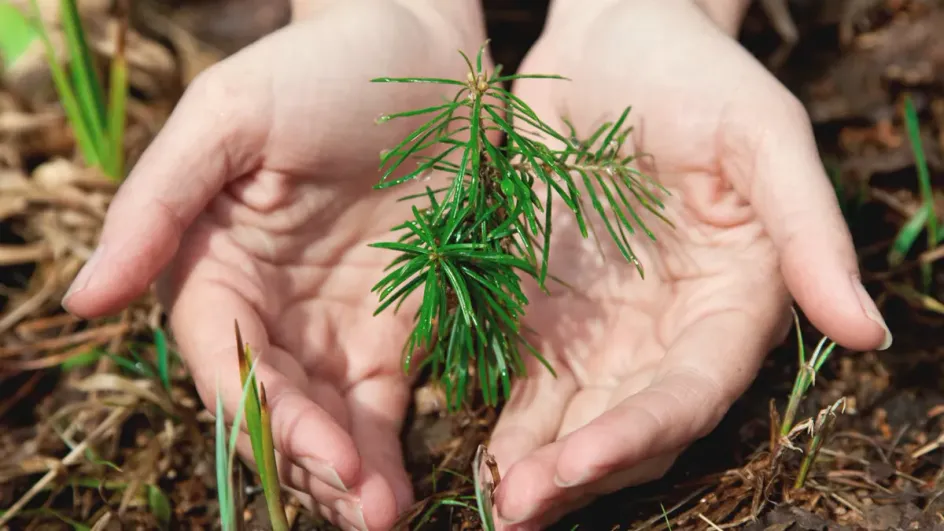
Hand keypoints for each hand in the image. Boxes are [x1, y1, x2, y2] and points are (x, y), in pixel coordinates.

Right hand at [62, 2, 487, 528]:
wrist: (425, 54)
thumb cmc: (319, 69)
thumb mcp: (227, 118)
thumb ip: (158, 206)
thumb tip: (82, 301)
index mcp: (215, 266)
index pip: (222, 362)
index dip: (261, 415)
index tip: (314, 453)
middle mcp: (269, 309)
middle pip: (273, 409)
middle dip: (310, 464)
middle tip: (361, 511)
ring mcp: (333, 325)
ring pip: (326, 422)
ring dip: (348, 477)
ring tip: (382, 516)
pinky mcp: (394, 329)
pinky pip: (382, 405)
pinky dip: (386, 450)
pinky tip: (400, 489)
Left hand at [487, 0, 892, 527]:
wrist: (609, 40)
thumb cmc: (695, 74)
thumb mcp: (761, 136)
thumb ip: (807, 231)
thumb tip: (866, 333)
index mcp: (731, 302)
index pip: (691, 391)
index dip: (639, 432)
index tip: (580, 462)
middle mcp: (669, 330)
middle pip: (631, 424)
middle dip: (579, 472)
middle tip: (517, 513)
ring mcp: (606, 326)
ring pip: (577, 419)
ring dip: (538, 467)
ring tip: (495, 506)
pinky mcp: (550, 310)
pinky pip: (530, 382)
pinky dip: (508, 423)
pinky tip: (480, 455)